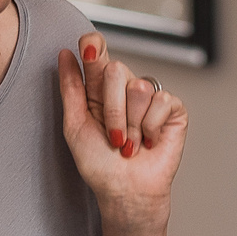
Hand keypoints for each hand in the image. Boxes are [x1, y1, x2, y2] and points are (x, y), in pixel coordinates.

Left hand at [56, 33, 185, 223]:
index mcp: (99, 86)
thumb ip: (70, 88)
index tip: (88, 51)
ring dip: (131, 125)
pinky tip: (149, 142)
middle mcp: (125, 87)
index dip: (93, 45)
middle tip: (113, 137)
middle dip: (111, 111)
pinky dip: (150, 128)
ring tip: (130, 143)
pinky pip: (161, 101)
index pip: (96, 49)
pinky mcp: (172, 108)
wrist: (124, 190)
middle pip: (116, 69)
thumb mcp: (74, 125)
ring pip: (139, 87)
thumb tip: (64, 54)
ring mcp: (150, 96)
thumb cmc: (99, 164)